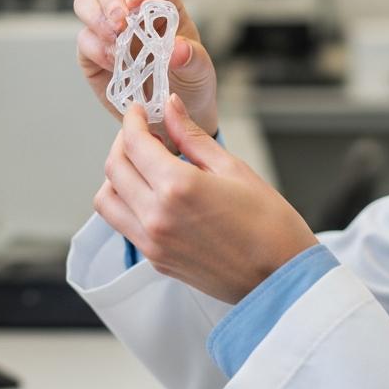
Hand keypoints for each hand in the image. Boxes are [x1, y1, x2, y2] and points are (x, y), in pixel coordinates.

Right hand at [74, 0, 218, 136]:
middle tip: (120, 24)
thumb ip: (193, 58)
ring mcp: (108, 31)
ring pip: (86, 4)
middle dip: (110, 0)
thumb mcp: (201, 72)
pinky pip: (83, 40)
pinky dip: (94, 49)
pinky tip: (114, 65)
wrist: (172, 117)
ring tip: (115, 42)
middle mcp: (131, 12)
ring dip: (95, 18)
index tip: (137, 1)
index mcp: (161, 5)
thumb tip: (179, 49)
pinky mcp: (92, 53)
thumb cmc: (189, 85)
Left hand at [93, 97, 318, 304]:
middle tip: (143, 133)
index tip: (140, 112)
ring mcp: (152, 243)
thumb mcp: (234, 169)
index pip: (134, 143)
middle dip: (123, 142)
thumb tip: (172, 109)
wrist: (282, 280)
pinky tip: (154, 193)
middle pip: (114, 168)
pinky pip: (124, 225)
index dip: (133, 120)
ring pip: (107, 201)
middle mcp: (156, 217)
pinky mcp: (156, 260)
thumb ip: (194, 137)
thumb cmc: (270, 227)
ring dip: (117, 176)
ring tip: (144, 166)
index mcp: (177, 188)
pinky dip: (128, 202)